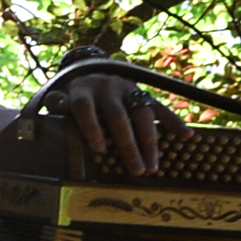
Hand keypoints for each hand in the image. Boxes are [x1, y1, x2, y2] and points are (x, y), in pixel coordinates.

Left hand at [51, 74, 172, 176]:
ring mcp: (127, 89)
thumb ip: (58, 103)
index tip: (100, 149)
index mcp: (83, 90)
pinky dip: (173, 121)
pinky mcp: (142, 93)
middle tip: (136, 170)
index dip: (91, 126)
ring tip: (153, 167)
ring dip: (149, 142)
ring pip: (141, 115)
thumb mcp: (62, 97)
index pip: (85, 107)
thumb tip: (53, 103)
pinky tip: (186, 135)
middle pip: (118, 116)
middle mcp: (106, 87)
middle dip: (128, 144)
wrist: (92, 70)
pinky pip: (159, 107)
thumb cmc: (75, 95)